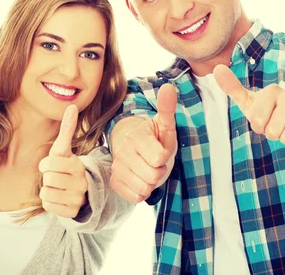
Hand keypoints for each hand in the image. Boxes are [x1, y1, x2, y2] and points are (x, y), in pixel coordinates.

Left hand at [38, 105, 88, 217]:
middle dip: (47, 177)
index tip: (52, 165)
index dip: (46, 164)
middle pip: (47, 179)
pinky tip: (58, 197)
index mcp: (78, 165)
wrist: (83, 191)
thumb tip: (72, 106)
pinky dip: (49, 202)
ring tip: (57, 187)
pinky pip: (48, 205)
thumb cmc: (67, 167)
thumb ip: (67, 129)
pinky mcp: (71, 212)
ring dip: (47, 190)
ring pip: (46, 193)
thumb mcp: (64, 149)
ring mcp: (77, 198)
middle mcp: (80, 182)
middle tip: (55, 177)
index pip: (49, 163)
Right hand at [110, 83, 177, 202]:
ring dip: (152, 182)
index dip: (165, 156)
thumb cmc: (154, 136)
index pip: (160, 157)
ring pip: (144, 188)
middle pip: (153, 176)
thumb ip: (167, 107)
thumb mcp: (164, 123)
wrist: (135, 147)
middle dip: (160, 171)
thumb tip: (169, 87)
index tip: (162, 149)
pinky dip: (142, 191)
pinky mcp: (114, 182)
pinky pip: (135, 197)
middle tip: (156, 161)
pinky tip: (141, 178)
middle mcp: (123, 151)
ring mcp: (117, 167)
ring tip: (149, 169)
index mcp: (136, 136)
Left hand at [213, 65, 284, 148]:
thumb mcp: (251, 100)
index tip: (265, 117)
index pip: (257, 121)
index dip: (259, 125)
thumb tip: (216, 69)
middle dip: (273, 133)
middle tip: (279, 123)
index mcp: (271, 91)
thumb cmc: (272, 108)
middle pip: (272, 132)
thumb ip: (232, 87)